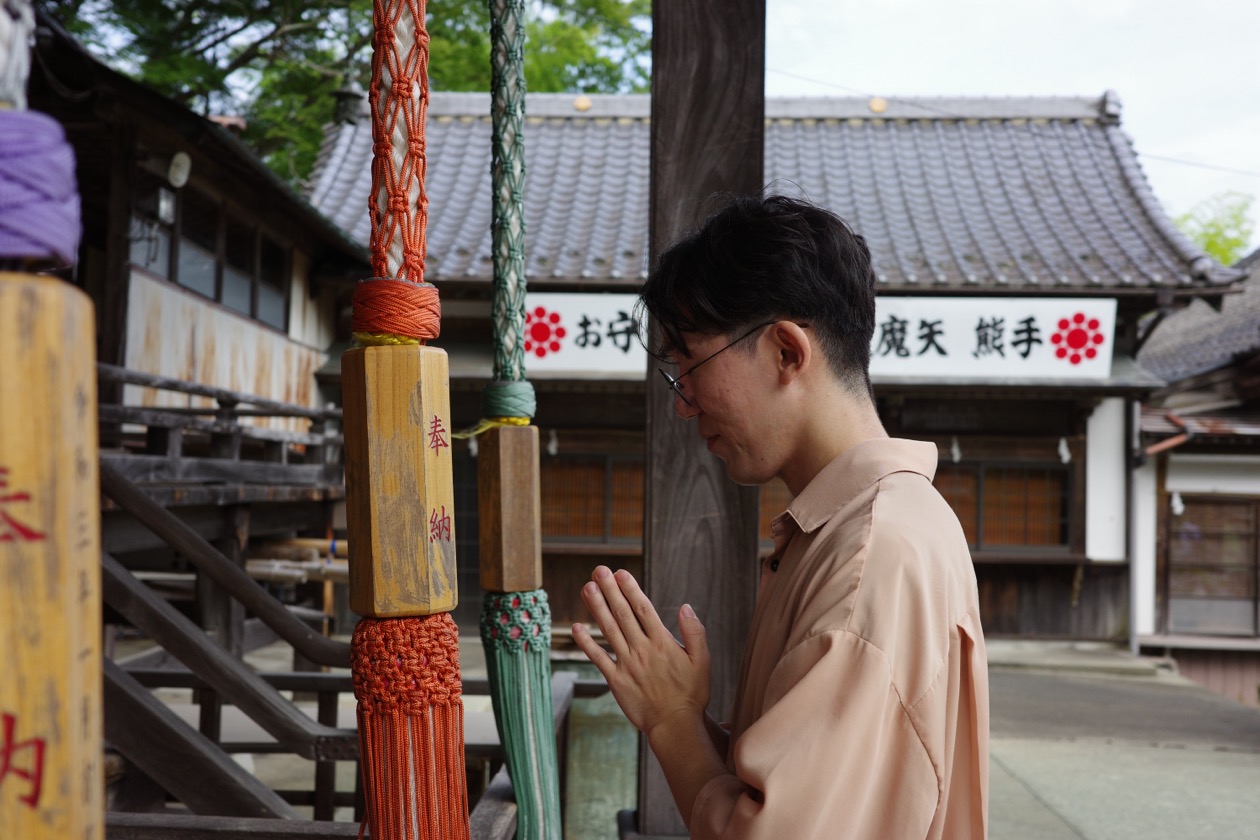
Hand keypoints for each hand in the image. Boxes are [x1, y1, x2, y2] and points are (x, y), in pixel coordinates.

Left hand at [572, 566, 710, 738]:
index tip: (620, 573)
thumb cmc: (691, 693)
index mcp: (663, 643)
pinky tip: (576, 627)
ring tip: (587, 588)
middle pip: (623, 613)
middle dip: (610, 590)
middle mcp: (642, 650)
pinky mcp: (616, 681)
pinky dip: (586, 642)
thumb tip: (685, 606)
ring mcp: (627, 665)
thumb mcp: (703, 661)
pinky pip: (598, 658)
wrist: (675, 725)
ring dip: (596, 607)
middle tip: (599, 570)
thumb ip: (694, 632)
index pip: (643, 609)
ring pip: (609, 630)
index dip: (630, 589)